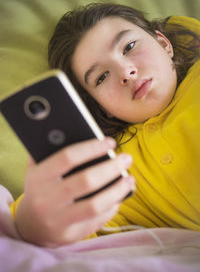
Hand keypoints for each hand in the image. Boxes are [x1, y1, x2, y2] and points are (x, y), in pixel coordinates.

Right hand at [15, 138, 133, 246]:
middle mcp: (46, 201)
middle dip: (111, 167)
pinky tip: (120, 196)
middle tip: (127, 158)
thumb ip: (50, 151)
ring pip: (96, 205)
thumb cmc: (39, 190)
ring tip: (130, 178)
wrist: (30, 227)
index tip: (110, 142)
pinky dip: (113, 206)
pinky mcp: (71, 235)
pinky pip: (98, 220)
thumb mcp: (37, 169)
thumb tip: (73, 131)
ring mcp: (58, 221)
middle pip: (86, 181)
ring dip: (118, 190)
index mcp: (38, 178)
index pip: (68, 157)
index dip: (92, 148)